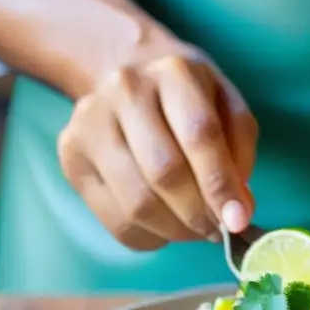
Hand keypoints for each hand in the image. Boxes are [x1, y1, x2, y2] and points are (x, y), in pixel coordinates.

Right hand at [58, 35, 256, 250]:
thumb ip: (239, 153)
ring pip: (137, 203)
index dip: (220, 184)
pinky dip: (149, 237)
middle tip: (218, 230)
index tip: (238, 221)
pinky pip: (115, 220)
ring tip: (194, 230)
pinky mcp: (70, 156)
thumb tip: (237, 209)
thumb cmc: (187, 99)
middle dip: (197, 214)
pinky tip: (165, 228)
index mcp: (174, 73)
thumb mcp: (226, 107)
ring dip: (175, 230)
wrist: (126, 75)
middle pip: (164, 172)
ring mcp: (90, 123)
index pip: (200, 135)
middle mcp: (125, 90)